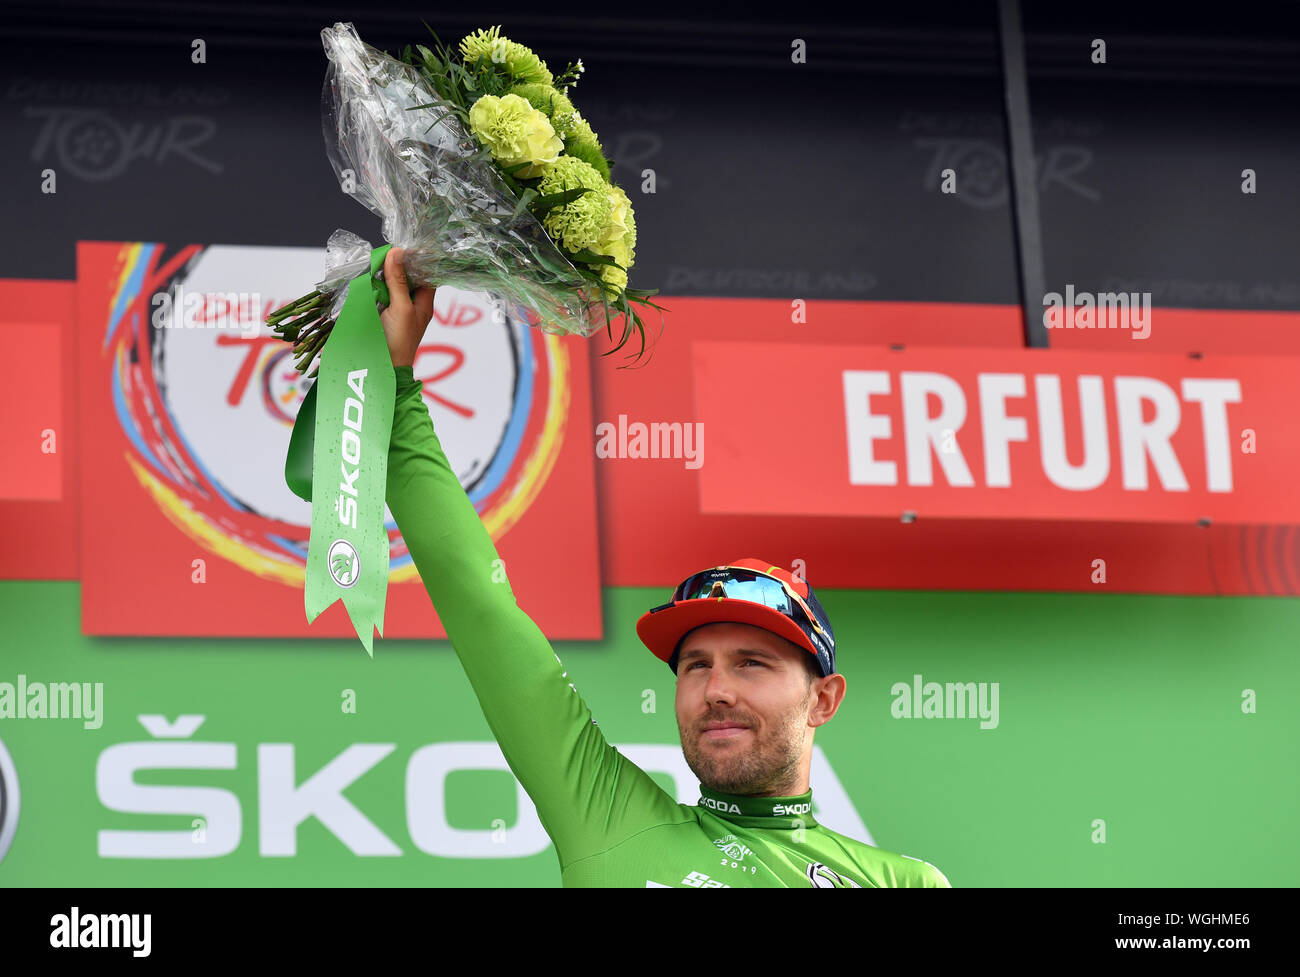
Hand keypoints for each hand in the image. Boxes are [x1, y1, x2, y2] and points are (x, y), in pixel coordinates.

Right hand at [378, 246, 436, 367]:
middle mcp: (412, 303)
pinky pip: (380, 293)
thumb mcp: (401, 307)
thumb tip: (397, 252)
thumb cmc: (399, 341)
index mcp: (424, 302)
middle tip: (383, 254)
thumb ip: (399, 281)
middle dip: (396, 265)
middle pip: (407, 276)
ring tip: (373, 262)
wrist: (383, 367)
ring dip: (383, 274)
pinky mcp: (382, 311)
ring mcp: (397, 307)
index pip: (426, 273)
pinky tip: (367, 277)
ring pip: (392, 283)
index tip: (403, 246)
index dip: (417, 259)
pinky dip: (374, 285)